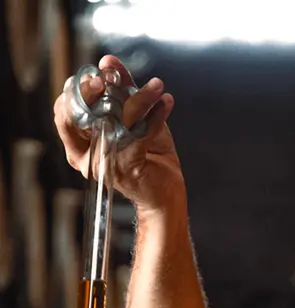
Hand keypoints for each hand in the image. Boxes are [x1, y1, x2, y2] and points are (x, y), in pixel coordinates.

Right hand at [54, 55, 183, 214]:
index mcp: (80, 145)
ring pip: (115, 121)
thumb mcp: (132, 118)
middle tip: (108, 76)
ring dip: (139, 98)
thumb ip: (120, 89)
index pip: (64, 112)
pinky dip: (156, 115)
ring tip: (157, 86)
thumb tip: (107, 61)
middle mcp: (87, 157)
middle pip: (79, 116)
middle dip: (91, 92)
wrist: (165, 195)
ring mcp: (106, 163)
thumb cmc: (147, 156)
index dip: (76, 91)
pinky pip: (141, 134)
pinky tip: (166, 103)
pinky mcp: (129, 168)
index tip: (95, 74)